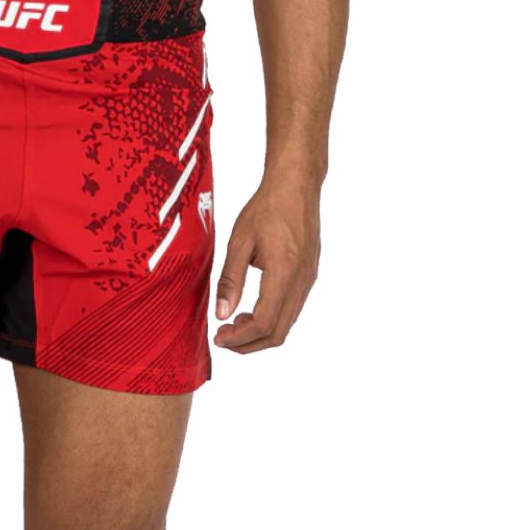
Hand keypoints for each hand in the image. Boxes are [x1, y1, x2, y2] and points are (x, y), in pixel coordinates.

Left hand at [213, 176, 321, 352]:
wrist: (297, 185)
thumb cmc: (268, 208)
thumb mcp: (240, 242)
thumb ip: (230, 280)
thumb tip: (221, 314)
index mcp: (284, 273)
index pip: (264, 323)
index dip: (240, 337)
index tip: (219, 336)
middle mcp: (301, 281)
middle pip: (278, 333)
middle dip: (248, 343)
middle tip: (224, 337)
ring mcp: (308, 280)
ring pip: (287, 325)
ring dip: (260, 333)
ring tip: (234, 324)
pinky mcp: (309, 276)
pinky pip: (292, 310)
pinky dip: (271, 320)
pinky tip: (251, 310)